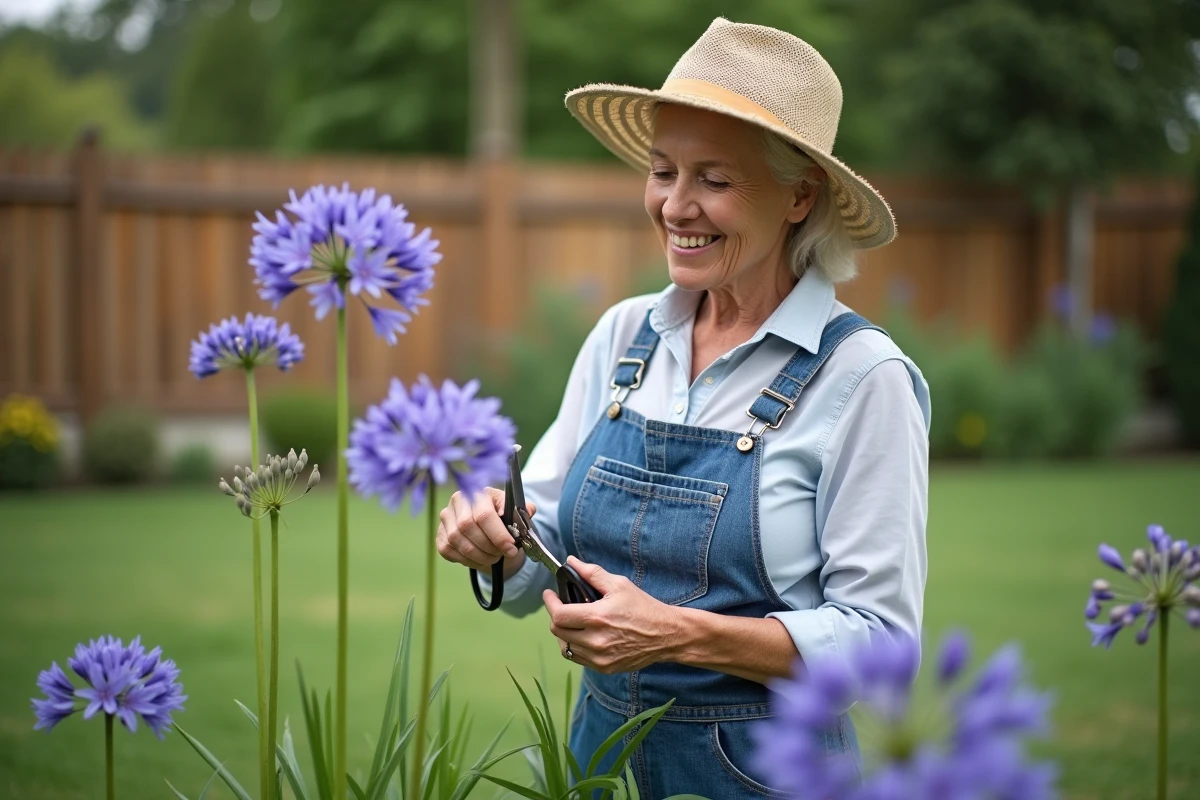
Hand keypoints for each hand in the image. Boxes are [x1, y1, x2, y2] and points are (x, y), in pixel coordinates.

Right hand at [436, 487, 533, 578]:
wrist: (488, 529)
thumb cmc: (503, 519)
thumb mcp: (515, 513)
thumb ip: (523, 511)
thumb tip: (529, 510)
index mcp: (478, 491)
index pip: (484, 514)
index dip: (498, 535)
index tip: (511, 548)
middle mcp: (458, 501)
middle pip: (468, 527)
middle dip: (489, 546)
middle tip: (502, 554)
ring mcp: (446, 518)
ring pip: (457, 541)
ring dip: (479, 555)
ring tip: (494, 557)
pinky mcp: (440, 535)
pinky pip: (449, 550)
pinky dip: (467, 560)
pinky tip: (480, 559)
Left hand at [544, 557, 685, 673]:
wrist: (666, 635)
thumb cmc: (643, 607)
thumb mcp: (619, 584)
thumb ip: (592, 573)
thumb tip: (570, 562)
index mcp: (597, 618)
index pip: (558, 615)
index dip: (549, 603)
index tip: (549, 594)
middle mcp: (596, 641)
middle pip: (558, 631)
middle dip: (555, 616)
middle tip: (561, 605)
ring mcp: (599, 658)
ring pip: (565, 647)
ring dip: (564, 633)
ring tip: (572, 621)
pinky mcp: (604, 668)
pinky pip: (578, 659)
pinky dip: (575, 646)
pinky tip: (583, 635)